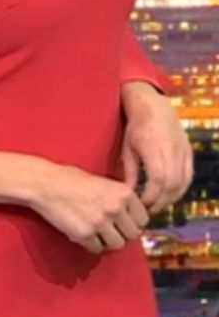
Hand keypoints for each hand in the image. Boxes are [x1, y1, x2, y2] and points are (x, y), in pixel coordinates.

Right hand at [30, 162, 149, 255]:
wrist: (46, 184)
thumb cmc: (71, 180)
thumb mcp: (103, 183)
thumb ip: (119, 199)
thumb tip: (131, 219)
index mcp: (123, 192)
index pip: (143, 220)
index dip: (134, 223)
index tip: (125, 223)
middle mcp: (115, 208)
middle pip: (133, 235)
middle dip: (122, 234)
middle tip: (111, 230)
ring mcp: (100, 222)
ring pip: (117, 245)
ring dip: (109, 242)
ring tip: (98, 232)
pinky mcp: (85, 234)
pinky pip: (98, 249)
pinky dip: (92, 244)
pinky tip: (84, 233)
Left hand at [121, 81, 193, 215]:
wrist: (154, 106)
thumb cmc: (137, 127)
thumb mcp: (128, 149)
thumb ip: (130, 173)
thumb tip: (127, 195)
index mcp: (154, 149)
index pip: (158, 180)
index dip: (151, 197)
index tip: (141, 204)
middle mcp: (171, 151)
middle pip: (171, 185)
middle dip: (160, 202)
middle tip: (148, 210)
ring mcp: (182, 152)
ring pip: (181, 183)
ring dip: (170, 198)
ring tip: (158, 205)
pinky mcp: (188, 152)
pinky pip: (188, 176)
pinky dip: (180, 189)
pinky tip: (170, 195)